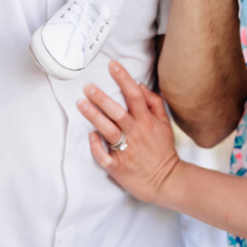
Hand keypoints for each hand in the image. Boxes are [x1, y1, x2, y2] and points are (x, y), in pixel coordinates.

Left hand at [77, 61, 180, 205]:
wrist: (166, 181)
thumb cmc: (162, 149)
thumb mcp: (164, 123)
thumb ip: (154, 102)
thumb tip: (140, 85)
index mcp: (146, 122)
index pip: (135, 95)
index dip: (124, 79)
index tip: (113, 65)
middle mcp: (135, 134)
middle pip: (117, 112)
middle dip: (102, 98)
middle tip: (88, 86)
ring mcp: (126, 151)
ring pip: (108, 130)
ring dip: (94, 116)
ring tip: (81, 104)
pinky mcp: (118, 167)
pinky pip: (104, 156)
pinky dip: (96, 146)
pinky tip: (90, 136)